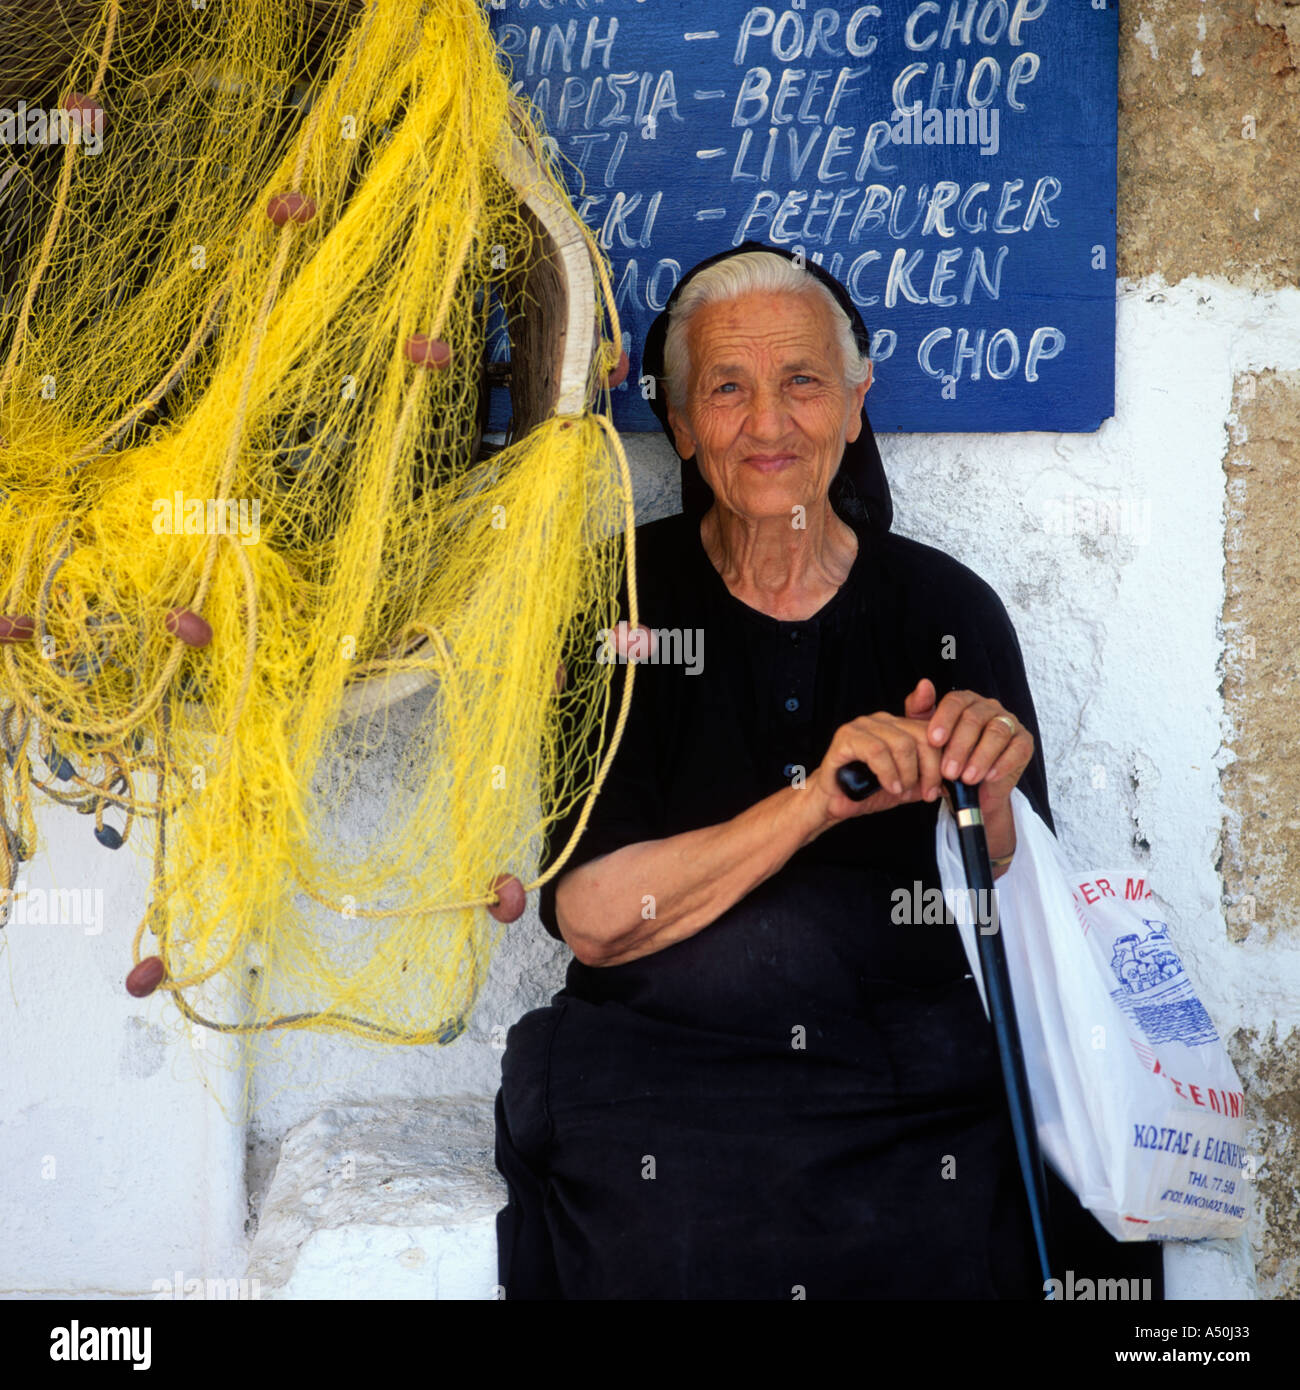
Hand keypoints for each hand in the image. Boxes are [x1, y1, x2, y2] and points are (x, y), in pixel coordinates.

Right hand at [810, 689, 945, 824]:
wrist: (834, 803)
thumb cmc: (868, 791)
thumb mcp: (908, 784)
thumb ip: (928, 777)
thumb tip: (952, 780)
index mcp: (898, 726)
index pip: (933, 731)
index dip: (943, 758)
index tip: (945, 782)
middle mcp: (882, 721)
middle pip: (922, 736)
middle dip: (929, 769)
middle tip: (926, 792)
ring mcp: (862, 726)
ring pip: (901, 743)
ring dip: (907, 773)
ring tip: (902, 790)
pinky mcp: (845, 738)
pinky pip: (876, 752)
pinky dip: (888, 773)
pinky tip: (889, 786)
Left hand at [918, 684, 1032, 864]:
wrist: (971, 788)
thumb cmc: (947, 756)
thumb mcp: (926, 735)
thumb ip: (919, 709)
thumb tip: (924, 683)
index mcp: (966, 701)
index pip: (956, 702)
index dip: (944, 720)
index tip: (934, 741)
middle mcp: (989, 707)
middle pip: (975, 718)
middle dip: (960, 746)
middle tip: (948, 771)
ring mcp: (1009, 723)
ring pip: (997, 732)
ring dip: (981, 757)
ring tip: (967, 778)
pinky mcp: (1024, 742)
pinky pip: (1017, 749)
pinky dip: (1003, 764)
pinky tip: (989, 777)